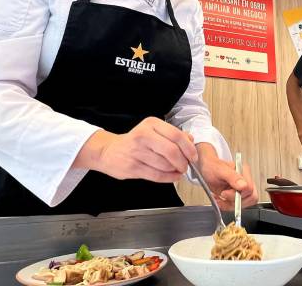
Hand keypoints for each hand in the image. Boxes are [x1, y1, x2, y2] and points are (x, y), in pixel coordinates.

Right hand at [79, 117, 197, 181]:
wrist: (108, 151)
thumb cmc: (135, 141)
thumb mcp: (153, 131)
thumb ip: (173, 135)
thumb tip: (191, 140)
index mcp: (151, 124)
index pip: (176, 135)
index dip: (189, 148)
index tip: (193, 156)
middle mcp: (143, 135)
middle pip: (172, 151)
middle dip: (183, 161)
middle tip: (186, 166)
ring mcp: (136, 152)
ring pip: (165, 165)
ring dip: (176, 170)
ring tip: (178, 170)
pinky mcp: (132, 167)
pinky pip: (156, 175)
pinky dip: (169, 178)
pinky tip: (173, 176)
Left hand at [196, 143, 257, 210]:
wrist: (206, 169)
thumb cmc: (212, 166)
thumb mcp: (220, 170)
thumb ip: (233, 177)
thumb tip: (244, 186)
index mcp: (244, 171)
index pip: (249, 189)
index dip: (238, 194)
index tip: (224, 193)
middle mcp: (245, 180)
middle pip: (250, 198)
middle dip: (235, 201)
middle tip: (222, 195)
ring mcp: (242, 189)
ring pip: (244, 204)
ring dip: (229, 205)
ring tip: (219, 199)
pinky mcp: (237, 195)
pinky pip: (237, 206)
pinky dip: (227, 206)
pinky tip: (220, 200)